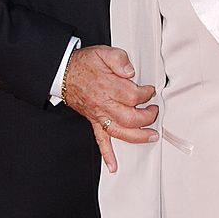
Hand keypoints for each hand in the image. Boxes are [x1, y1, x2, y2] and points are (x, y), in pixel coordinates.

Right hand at [63, 45, 158, 171]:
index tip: (150, 91)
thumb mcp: (103, 52)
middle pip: (130, 117)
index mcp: (108, 87)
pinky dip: (108, 154)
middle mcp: (104, 104)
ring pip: (120, 131)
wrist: (64, 73)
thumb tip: (130, 71)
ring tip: (151, 136)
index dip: (146, 94)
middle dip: (147, 116)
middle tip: (154, 111)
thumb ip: (119, 59)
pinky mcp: (94, 121)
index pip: (134, 96)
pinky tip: (114, 165)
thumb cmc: (84, 64)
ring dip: (138, 136)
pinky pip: (100, 140)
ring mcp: (99, 115)